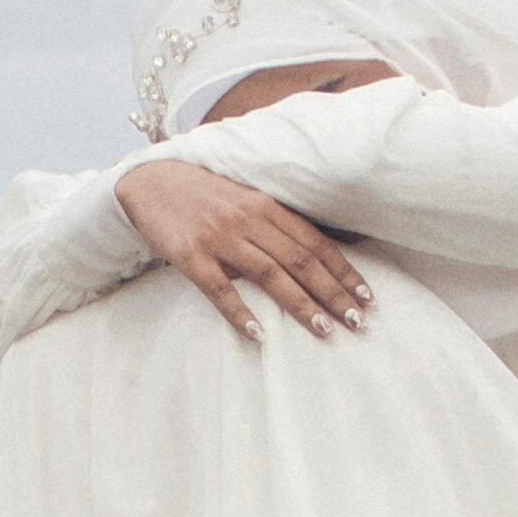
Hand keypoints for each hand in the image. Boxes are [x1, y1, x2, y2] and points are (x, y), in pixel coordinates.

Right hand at [117, 159, 374, 348]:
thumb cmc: (204, 196)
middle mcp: (248, 220)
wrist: (151, 182)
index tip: (367, 297)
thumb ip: (274, 225)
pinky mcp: (191, 256)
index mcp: (266, 207)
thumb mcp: (245, 200)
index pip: (315, 243)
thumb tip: (312, 259)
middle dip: (333, 293)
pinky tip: (259, 334)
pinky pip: (219, 289)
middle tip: (357, 321)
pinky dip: (240, 312)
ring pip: (270, 274)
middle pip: (300, 261)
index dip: (343, 271)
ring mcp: (220, 238)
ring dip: (301, 304)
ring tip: (325, 329)